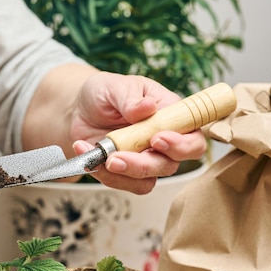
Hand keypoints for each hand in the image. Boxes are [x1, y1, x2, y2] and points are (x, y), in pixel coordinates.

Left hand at [70, 71, 206, 192]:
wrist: (78, 109)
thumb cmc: (105, 93)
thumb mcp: (115, 86)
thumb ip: (130, 98)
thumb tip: (147, 107)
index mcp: (171, 117)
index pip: (192, 139)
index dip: (181, 145)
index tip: (156, 139)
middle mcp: (162, 142)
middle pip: (169, 165)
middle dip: (143, 165)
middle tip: (116, 157)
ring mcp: (144, 159)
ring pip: (146, 180)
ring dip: (121, 174)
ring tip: (99, 157)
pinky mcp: (125, 172)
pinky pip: (122, 183)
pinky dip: (104, 174)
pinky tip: (87, 155)